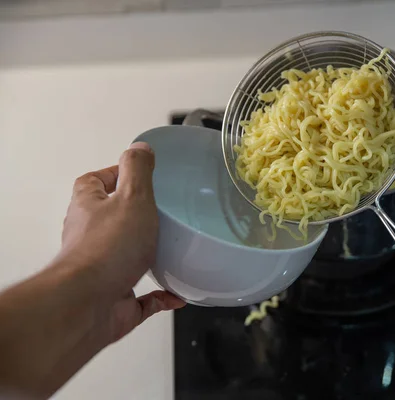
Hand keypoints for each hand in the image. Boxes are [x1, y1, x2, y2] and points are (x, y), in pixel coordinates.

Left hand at [0, 142, 185, 397]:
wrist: (90, 303)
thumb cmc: (108, 247)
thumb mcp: (132, 196)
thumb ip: (138, 170)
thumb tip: (139, 148)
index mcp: (89, 205)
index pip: (98, 181)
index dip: (120, 175)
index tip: (146, 176)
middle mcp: (91, 235)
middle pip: (114, 218)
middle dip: (139, 216)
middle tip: (168, 212)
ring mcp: (103, 268)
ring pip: (128, 256)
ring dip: (149, 254)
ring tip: (176, 249)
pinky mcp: (116, 297)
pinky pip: (143, 296)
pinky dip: (161, 294)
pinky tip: (179, 293)